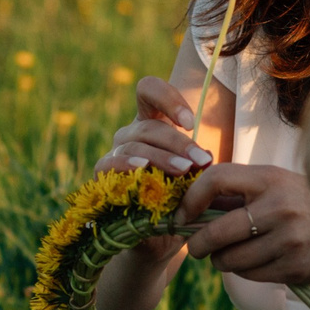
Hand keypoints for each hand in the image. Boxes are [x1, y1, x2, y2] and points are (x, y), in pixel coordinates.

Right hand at [95, 77, 213, 177]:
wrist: (160, 219)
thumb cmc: (184, 188)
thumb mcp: (198, 168)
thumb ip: (202, 159)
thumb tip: (206, 158)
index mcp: (152, 119)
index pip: (149, 89)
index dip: (168, 99)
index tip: (190, 123)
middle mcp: (130, 133)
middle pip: (149, 127)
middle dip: (178, 143)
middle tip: (201, 159)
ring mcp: (115, 151)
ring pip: (135, 147)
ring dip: (161, 158)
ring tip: (183, 169)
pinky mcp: (103, 175)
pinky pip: (107, 164)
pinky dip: (125, 165)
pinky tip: (143, 169)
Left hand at [178, 164, 309, 285]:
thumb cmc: (305, 203)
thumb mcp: (278, 184)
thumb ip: (239, 192)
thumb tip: (191, 204)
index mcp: (270, 178)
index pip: (216, 179)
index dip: (191, 198)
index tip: (182, 215)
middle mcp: (278, 207)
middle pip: (215, 232)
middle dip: (197, 244)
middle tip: (195, 248)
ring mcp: (287, 239)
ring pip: (229, 260)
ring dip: (220, 261)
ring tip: (228, 255)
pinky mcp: (294, 267)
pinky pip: (249, 275)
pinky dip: (243, 272)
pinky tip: (253, 262)